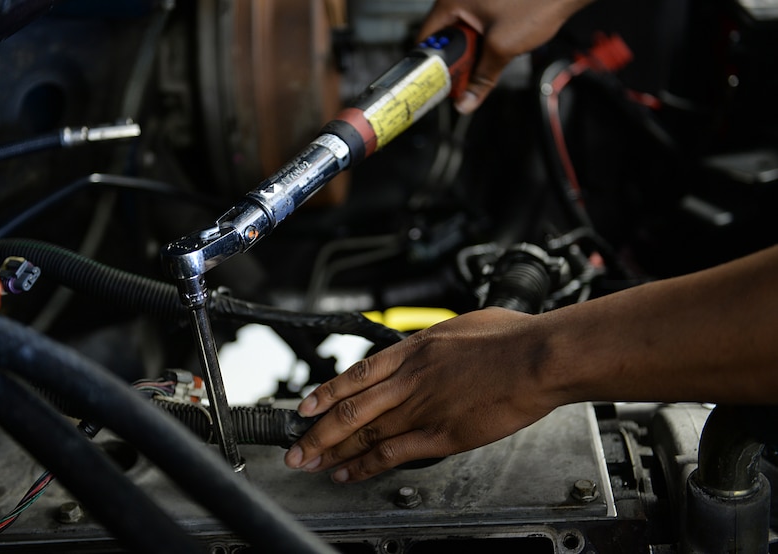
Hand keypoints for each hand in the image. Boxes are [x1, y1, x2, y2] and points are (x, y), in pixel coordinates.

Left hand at [284, 307, 561, 482]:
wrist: (536, 357)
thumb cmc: (510, 338)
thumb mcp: (462, 326)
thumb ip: (437, 342)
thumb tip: (429, 347)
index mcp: (414, 349)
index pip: (356, 374)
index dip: (326, 393)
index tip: (305, 407)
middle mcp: (409, 379)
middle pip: (350, 409)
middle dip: (316, 432)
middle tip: (295, 448)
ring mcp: (422, 408)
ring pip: (363, 433)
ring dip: (332, 452)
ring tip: (310, 465)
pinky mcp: (441, 435)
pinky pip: (392, 453)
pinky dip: (366, 465)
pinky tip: (350, 474)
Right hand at [419, 0, 594, 112]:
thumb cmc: (536, 2)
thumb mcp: (502, 48)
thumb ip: (480, 79)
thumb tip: (466, 102)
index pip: (425, 38)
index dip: (431, 65)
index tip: (439, 83)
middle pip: (444, 38)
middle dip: (456, 60)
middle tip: (466, 78)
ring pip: (462, 34)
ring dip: (472, 52)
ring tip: (489, 59)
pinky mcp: (488, 2)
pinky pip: (476, 26)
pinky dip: (483, 41)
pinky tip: (497, 48)